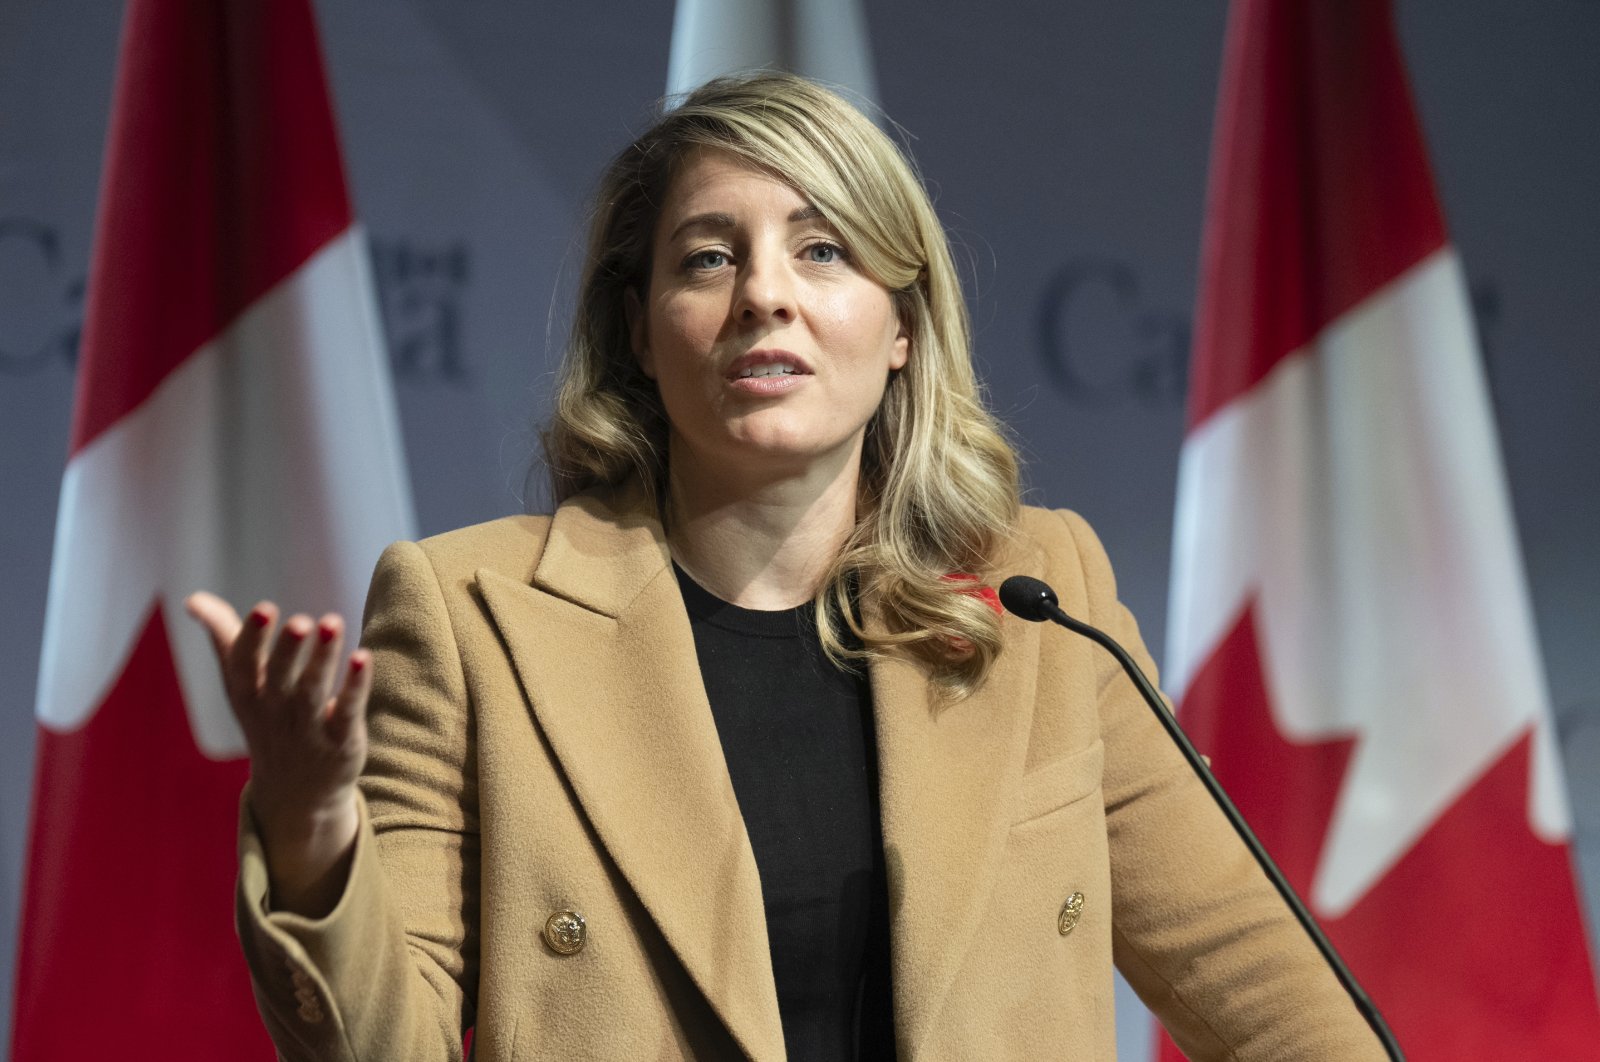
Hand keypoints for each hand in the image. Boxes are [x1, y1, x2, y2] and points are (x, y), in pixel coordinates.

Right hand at [186, 592, 371, 914]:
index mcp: (248, 694)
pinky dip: (354, 687)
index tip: (264, 607)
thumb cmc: (268, 719)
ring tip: (332, 623)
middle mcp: (274, 711)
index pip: (245, 664)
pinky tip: (362, 658)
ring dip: (323, 659)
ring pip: (313, 691)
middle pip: (280, 678)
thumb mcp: (242, 684)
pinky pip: (346, 711)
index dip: (253, 636)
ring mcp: (308, 729)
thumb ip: (225, 638)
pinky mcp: (341, 740)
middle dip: (288, 649)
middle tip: (301, 620)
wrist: (296, 791)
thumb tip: (193, 599)